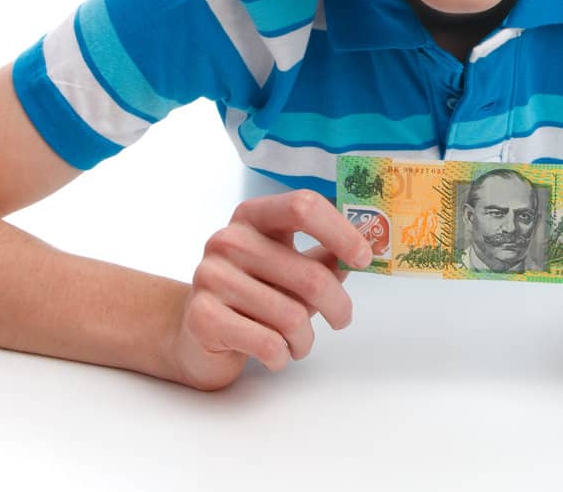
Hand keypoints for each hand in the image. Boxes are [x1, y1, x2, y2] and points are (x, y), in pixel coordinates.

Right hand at [166, 189, 372, 390]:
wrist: (195, 334)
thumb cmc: (253, 296)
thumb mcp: (288, 268)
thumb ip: (324, 256)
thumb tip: (366, 249)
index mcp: (252, 216)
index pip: (303, 207)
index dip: (341, 232)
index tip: (364, 258)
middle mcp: (227, 240)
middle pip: (309, 275)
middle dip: (338, 305)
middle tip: (343, 319)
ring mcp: (210, 276)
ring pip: (291, 317)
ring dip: (305, 339)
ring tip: (297, 342)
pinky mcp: (203, 317)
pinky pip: (268, 343)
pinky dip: (282, 356)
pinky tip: (275, 353)